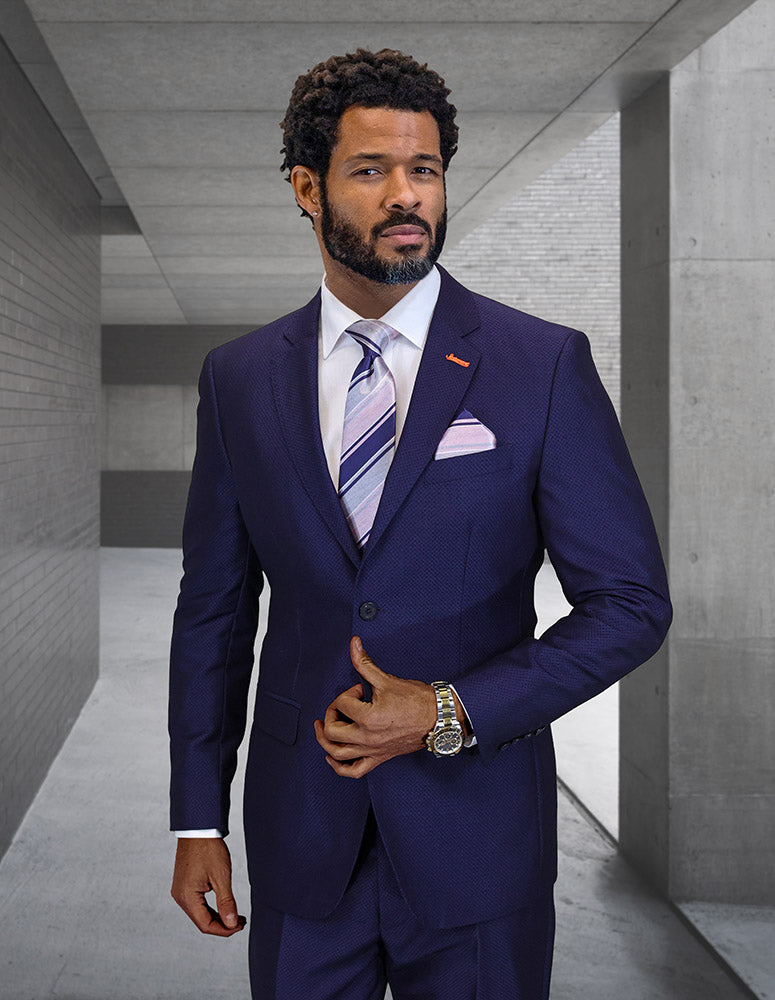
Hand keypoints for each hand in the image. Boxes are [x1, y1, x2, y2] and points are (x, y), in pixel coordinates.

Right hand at [171, 837, 245, 936]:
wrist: (198, 828)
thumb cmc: (208, 848)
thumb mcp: (221, 876)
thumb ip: (226, 902)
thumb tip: (231, 923)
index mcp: (187, 897)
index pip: (205, 925)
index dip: (224, 930)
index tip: (240, 926)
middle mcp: (180, 897)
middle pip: (201, 921)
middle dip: (222, 925)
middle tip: (241, 922)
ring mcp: (180, 891)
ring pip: (199, 913)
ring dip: (217, 917)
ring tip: (235, 916)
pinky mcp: (184, 884)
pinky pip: (197, 903)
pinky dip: (210, 908)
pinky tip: (223, 906)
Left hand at [314, 636, 437, 777]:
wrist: (438, 718)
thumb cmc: (417, 701)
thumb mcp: (387, 679)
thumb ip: (364, 663)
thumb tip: (353, 644)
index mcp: (368, 718)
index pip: (342, 704)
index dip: (348, 692)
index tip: (360, 690)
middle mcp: (367, 738)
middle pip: (332, 731)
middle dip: (330, 714)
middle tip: (340, 705)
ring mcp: (372, 750)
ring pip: (337, 754)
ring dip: (325, 741)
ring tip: (322, 728)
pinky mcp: (379, 758)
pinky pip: (354, 771)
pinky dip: (338, 767)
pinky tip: (332, 757)